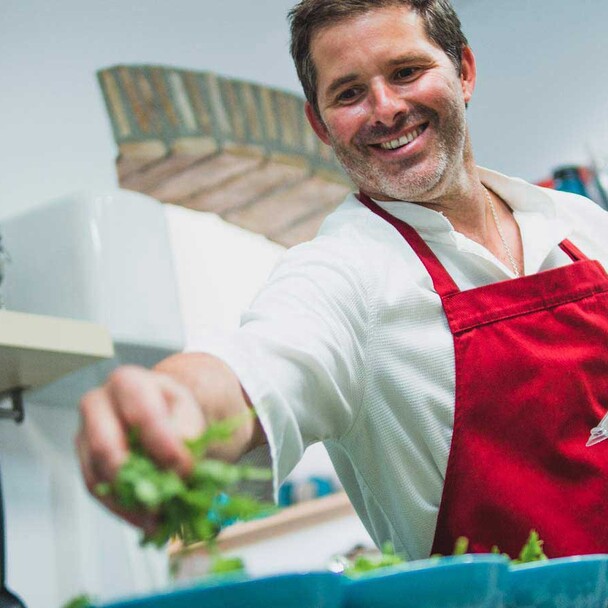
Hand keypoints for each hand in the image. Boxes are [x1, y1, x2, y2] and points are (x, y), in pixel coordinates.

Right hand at [75, 365, 205, 530]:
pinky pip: (98, 490)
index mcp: (128, 382)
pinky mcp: (85, 462)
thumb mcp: (188, 411)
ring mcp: (85, 434)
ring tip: (160, 517)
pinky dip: (124, 509)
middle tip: (164, 499)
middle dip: (136, 477)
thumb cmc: (173, 411)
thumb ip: (188, 430)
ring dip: (130, 501)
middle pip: (104, 444)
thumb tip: (180, 459)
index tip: (183, 468)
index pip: (139, 411)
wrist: (161, 417)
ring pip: (99, 473)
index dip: (162, 442)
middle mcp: (98, 404)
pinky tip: (147, 520)